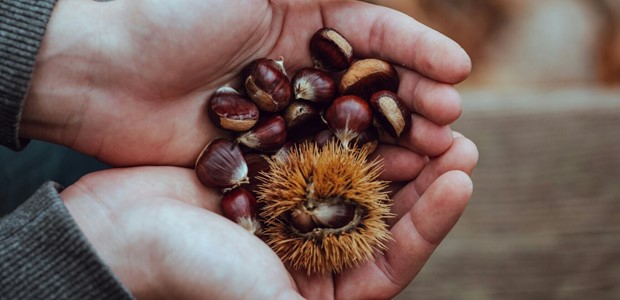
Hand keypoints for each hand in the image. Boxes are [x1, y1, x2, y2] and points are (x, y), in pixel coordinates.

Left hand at [21, 0, 469, 166]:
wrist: (100, 69)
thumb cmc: (171, 12)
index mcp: (303, 17)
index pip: (375, 34)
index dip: (418, 51)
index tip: (458, 74)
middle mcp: (299, 66)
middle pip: (371, 86)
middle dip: (415, 102)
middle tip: (452, 127)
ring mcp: (282, 111)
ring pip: (351, 127)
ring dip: (393, 142)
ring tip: (434, 158)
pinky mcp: (261, 151)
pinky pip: (315, 160)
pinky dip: (349, 170)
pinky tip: (381, 183)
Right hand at [61, 132, 476, 299]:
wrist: (117, 232)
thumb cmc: (191, 272)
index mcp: (319, 287)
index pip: (392, 258)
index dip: (432, 222)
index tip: (461, 180)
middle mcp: (311, 248)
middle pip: (382, 214)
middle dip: (424, 178)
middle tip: (460, 142)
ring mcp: (291, 205)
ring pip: (359, 176)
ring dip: (395, 147)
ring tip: (431, 116)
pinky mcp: (270, 169)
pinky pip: (322, 146)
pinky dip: (350, 126)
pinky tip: (373, 103)